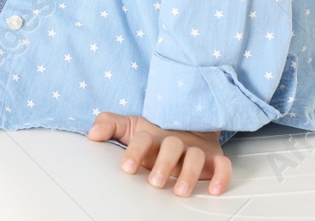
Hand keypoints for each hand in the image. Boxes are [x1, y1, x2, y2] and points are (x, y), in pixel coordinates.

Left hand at [87, 112, 231, 196]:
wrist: (189, 123)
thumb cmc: (155, 133)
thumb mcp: (130, 127)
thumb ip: (110, 125)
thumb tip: (92, 133)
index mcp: (153, 135)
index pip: (143, 139)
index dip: (135, 152)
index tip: (126, 168)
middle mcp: (175, 141)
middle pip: (172, 147)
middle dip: (163, 164)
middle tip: (154, 182)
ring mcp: (195, 149)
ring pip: (196, 157)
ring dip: (189, 173)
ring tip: (180, 192)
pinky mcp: (214, 158)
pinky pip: (222, 165)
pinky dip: (221, 176)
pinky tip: (214, 190)